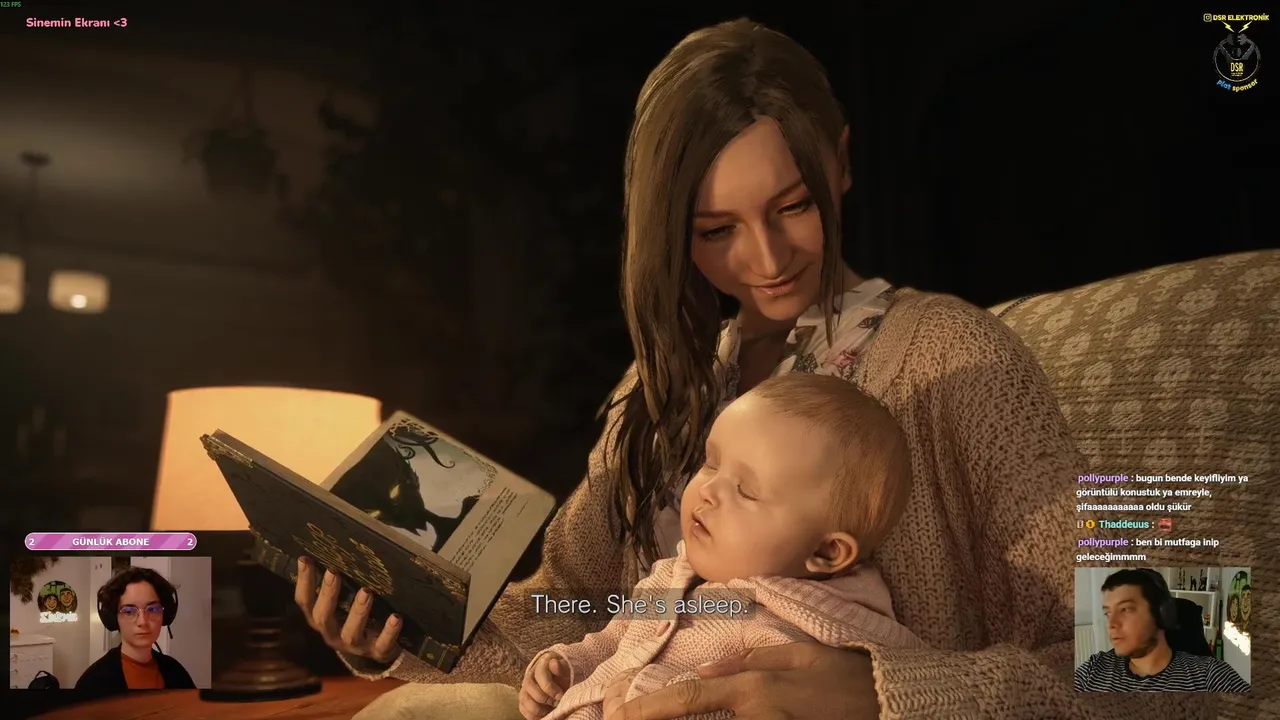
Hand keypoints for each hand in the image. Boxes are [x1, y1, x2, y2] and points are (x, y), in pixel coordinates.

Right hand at [294, 556, 400, 663]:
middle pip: (323, 617)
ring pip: (351, 632)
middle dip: (327, 595)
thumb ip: (338, 583)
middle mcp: (333, 634)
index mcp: (321, 619)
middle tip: (333, 573)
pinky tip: (396, 617)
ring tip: (367, 592)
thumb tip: (337, 547)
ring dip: (358, 612)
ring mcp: (356, 646)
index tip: (306, 559)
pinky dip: (389, 632)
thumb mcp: (343, 602)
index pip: (305, 602)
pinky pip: (383, 645)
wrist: (379, 648)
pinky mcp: (378, 653)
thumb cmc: (357, 617)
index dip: (304, 582)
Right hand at [519, 652, 570, 719]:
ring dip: (537, 708)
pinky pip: (523, 709)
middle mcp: (531, 674)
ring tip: (550, 711)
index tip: (560, 695)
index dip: (549, 687)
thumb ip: (562, 666)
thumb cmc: (566, 674)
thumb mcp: (568, 669)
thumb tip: (554, 663)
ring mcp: (526, 687)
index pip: (540, 673)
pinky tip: (544, 716)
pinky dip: (532, 715)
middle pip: (529, 686)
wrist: (563, 681)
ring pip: (524, 698)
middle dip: (544, 698)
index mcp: (542, 664)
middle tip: (556, 703)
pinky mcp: (524, 699)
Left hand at [609, 643, 878, 719]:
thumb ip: (750, 659)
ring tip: (662, 718)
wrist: (894, 704)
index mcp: (756, 688)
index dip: (653, 707)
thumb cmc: (848, 677)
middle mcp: (758, 716)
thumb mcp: (799, 654)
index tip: (622, 714)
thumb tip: (709, 667)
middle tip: (629, 719)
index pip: (691, 697)